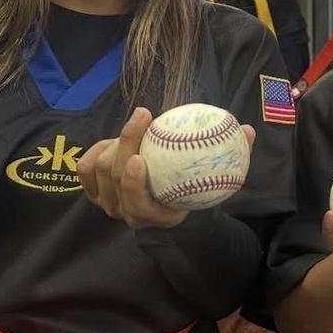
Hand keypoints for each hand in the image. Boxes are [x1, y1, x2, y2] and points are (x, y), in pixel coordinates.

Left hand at [76, 107, 257, 229]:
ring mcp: (108, 203)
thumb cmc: (194, 188)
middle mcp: (127, 213)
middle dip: (126, 143)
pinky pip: (85, 169)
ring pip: (99, 170)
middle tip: (143, 116)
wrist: (170, 204)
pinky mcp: (94, 192)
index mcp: (155, 216)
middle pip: (115, 177)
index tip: (139, 157)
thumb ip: (233, 155)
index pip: (137, 203)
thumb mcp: (216, 178)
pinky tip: (114, 138)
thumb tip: (248, 131)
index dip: (133, 182)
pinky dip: (96, 149)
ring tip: (137, 126)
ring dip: (116, 143)